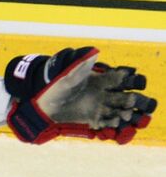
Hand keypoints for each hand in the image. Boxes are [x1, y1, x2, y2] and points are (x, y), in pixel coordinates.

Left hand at [5, 47, 155, 143]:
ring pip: (117, 109)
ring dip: (123, 112)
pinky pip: (106, 121)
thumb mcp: (67, 78)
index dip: (123, 79)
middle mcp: (103, 93)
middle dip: (128, 99)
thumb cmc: (56, 89)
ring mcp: (99, 106)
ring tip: (124, 116)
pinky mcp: (93, 118)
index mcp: (99, 80)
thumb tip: (93, 52)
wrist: (45, 107)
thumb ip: (80, 68)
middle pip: (121, 96)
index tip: (126, 80)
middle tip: (131, 101)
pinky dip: (111, 123)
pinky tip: (114, 124)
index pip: (116, 78)